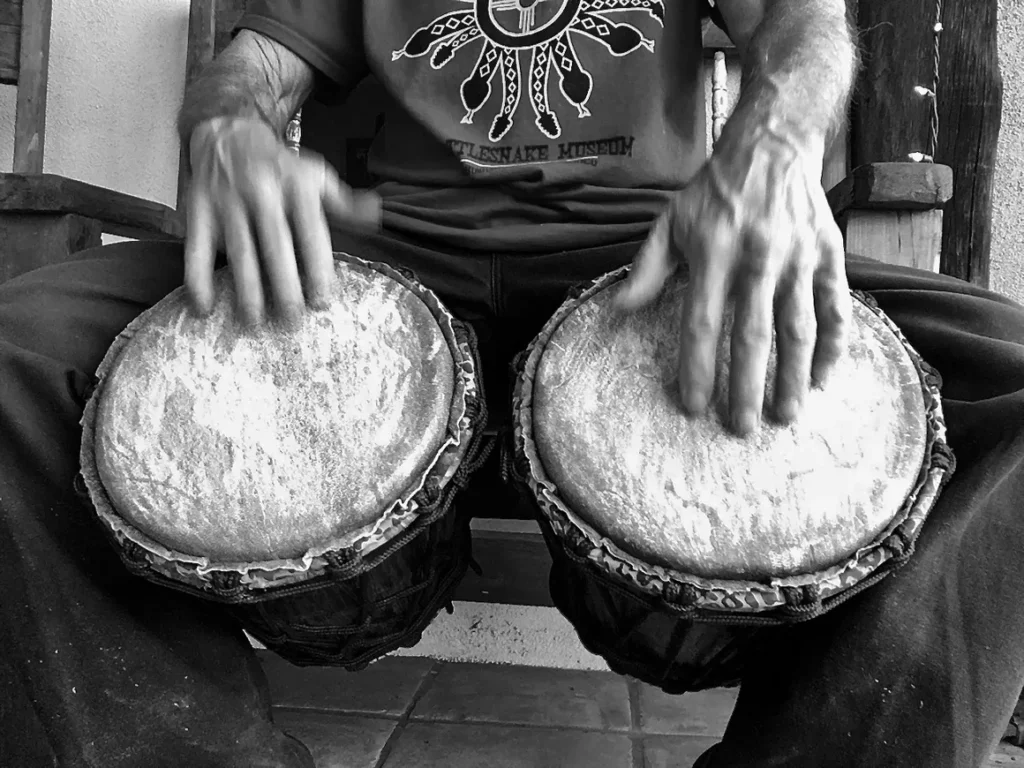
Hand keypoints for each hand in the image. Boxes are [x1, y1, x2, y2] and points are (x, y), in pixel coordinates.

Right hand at [184, 117, 380, 328]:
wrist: (228, 132)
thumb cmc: (280, 165)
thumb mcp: (315, 175)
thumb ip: (344, 202)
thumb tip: (376, 214)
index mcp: (296, 187)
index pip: (310, 233)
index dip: (317, 268)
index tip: (322, 302)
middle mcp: (262, 193)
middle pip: (275, 246)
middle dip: (284, 287)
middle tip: (292, 322)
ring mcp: (228, 203)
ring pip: (239, 252)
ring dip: (246, 291)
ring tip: (254, 323)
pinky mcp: (199, 211)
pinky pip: (196, 249)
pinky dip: (196, 280)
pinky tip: (203, 308)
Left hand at [616, 126, 850, 435]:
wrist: (772, 146)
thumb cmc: (714, 192)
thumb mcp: (670, 222)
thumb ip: (646, 268)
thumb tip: (618, 310)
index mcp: (712, 253)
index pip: (702, 322)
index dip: (697, 367)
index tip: (693, 406)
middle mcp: (757, 258)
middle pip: (752, 334)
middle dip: (746, 386)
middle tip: (740, 428)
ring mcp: (797, 257)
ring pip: (799, 327)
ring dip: (793, 376)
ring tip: (784, 415)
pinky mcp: (828, 255)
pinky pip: (835, 307)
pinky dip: (834, 345)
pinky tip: (823, 378)